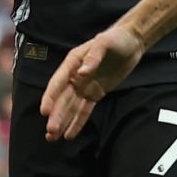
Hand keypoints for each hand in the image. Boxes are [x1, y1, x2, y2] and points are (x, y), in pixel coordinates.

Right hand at [40, 23, 145, 140]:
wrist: (131, 42)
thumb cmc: (116, 39)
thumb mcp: (105, 42)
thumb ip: (93, 56)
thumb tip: (81, 73)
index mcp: (73, 62)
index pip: (58, 82)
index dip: (50, 97)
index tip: (45, 111)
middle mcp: (75, 76)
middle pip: (62, 99)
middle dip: (56, 115)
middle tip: (50, 131)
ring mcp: (84, 86)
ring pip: (70, 107)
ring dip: (62, 122)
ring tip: (52, 137)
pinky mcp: (95, 94)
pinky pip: (85, 110)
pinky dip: (77, 122)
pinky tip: (69, 135)